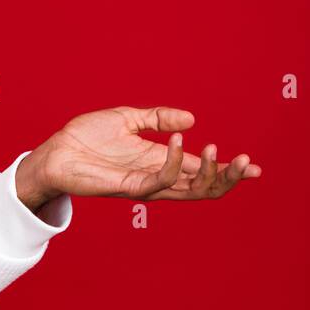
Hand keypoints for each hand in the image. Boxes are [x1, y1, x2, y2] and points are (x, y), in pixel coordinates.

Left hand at [17, 105, 261, 204]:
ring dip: (210, 173)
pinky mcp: (129, 187)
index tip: (254, 166)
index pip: (202, 172)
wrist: (55, 151)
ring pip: (189, 191)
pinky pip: (161, 181)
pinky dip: (175, 163)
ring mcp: (144, 184)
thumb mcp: (128, 119)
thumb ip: (159, 118)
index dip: (229, 170)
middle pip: (204, 188)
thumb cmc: (86, 137)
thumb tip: (192, 120)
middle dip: (229, 177)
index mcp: (160, 161)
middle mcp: (156, 176)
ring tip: (218, 149)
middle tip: (246, 162)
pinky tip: (178, 142)